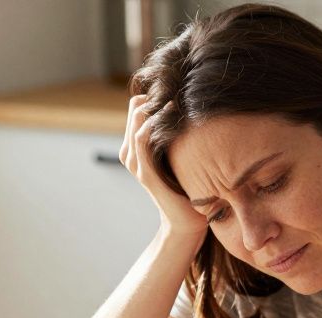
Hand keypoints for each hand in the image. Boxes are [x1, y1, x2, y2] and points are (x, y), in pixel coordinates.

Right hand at [120, 94, 209, 248]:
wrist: (187, 223)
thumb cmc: (189, 187)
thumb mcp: (180, 154)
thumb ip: (176, 135)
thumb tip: (190, 107)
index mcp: (135, 147)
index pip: (137, 105)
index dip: (156, 94)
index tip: (181, 91)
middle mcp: (130, 153)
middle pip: (136, 107)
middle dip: (156, 97)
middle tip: (181, 95)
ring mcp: (136, 164)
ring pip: (137, 118)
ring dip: (158, 106)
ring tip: (179, 102)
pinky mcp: (146, 174)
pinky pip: (143, 139)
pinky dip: (155, 123)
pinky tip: (173, 115)